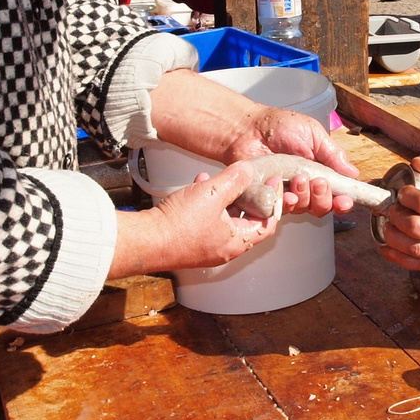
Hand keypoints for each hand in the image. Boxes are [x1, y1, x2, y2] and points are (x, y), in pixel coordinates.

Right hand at [111, 162, 276, 276]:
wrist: (145, 240)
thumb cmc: (179, 225)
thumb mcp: (213, 193)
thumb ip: (235, 180)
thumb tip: (249, 171)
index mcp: (238, 242)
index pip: (268, 224)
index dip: (273, 202)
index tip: (273, 185)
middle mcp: (225, 249)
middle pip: (247, 221)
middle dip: (247, 197)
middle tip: (249, 179)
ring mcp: (207, 248)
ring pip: (225, 219)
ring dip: (225, 198)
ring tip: (220, 179)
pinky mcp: (191, 243)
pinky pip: (208, 221)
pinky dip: (208, 204)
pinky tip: (199, 187)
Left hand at [219, 106, 359, 218]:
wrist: (249, 128)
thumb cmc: (279, 126)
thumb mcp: (313, 134)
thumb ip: (333, 154)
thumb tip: (353, 172)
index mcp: (320, 171)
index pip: (337, 194)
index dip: (343, 201)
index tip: (345, 201)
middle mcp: (305, 186)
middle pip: (323, 207)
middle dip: (324, 198)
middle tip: (318, 182)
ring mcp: (287, 194)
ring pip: (304, 209)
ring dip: (305, 197)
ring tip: (298, 179)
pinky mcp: (269, 198)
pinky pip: (282, 210)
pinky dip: (287, 203)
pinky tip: (286, 193)